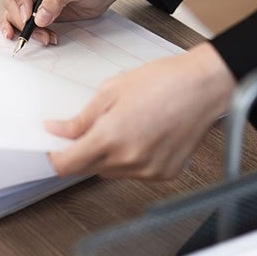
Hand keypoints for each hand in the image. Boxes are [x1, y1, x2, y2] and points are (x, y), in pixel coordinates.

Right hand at [0, 0, 125, 43]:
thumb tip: (40, 16)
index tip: (30, 12)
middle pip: (11, 1)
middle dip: (23, 19)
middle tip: (39, 28)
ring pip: (15, 15)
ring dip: (28, 30)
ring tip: (46, 36)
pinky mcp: (37, 12)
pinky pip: (24, 24)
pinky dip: (31, 33)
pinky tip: (42, 37)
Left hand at [46, 43, 234, 178]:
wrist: (204, 87)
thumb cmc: (163, 82)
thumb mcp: (111, 91)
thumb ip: (81, 119)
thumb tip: (57, 131)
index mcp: (110, 138)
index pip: (67, 166)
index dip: (55, 159)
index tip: (53, 150)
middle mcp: (129, 160)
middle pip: (87, 170)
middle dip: (82, 152)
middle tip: (91, 129)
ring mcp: (148, 170)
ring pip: (111, 172)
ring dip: (108, 155)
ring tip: (126, 125)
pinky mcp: (164, 173)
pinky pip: (135, 172)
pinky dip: (132, 158)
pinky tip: (144, 134)